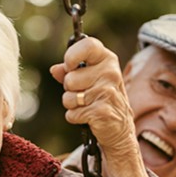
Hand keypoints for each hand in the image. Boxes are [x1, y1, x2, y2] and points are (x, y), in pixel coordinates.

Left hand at [50, 37, 153, 176]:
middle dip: (70, 90)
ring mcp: (107, 93)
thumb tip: (55, 69)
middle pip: (69, 78)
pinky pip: (71, 113)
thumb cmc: (102, 102)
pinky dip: (75, 118)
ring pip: (68, 97)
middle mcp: (110, 73)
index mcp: (108, 60)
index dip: (72, 55)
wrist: (120, 131)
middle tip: (84, 95)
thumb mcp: (90, 82)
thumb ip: (71, 72)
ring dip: (71, 105)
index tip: (68, 65)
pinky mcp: (101, 112)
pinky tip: (89, 118)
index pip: (88, 45)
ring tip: (87, 107)